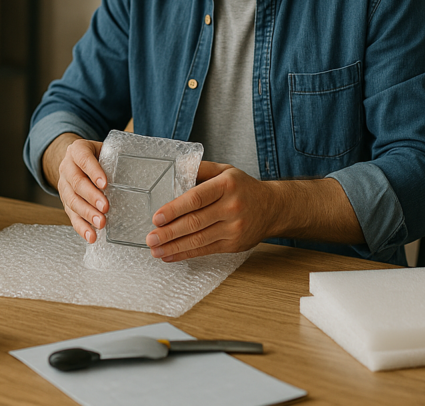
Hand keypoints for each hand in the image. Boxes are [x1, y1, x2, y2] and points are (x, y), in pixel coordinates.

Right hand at [48, 136, 107, 243]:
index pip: (84, 159)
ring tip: (101, 223)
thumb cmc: (96, 155)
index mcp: (77, 150)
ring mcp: (64, 186)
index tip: (105, 184)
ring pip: (72, 201)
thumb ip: (117, 155)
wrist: (75, 160)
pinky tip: (91, 236)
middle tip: (105, 207)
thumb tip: (146, 165)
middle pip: (77, 183)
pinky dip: (81, 227)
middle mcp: (67, 168)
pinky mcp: (65, 202)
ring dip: (87, 214)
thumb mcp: (104, 149)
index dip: (93, 172)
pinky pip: (71, 216)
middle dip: (91, 196)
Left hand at [144, 161, 277, 261]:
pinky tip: (171, 255)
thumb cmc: (244, 188)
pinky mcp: (234, 244)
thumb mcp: (225, 170)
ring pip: (199, 240)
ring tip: (155, 249)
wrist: (273, 208)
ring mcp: (234, 228)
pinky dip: (186, 254)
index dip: (175, 209)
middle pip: (195, 222)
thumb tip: (176, 169)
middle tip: (151, 238)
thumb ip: (201, 169)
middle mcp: (231, 207)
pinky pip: (206, 250)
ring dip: (174, 247)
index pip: (196, 198)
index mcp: (226, 185)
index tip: (157, 217)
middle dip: (169, 232)